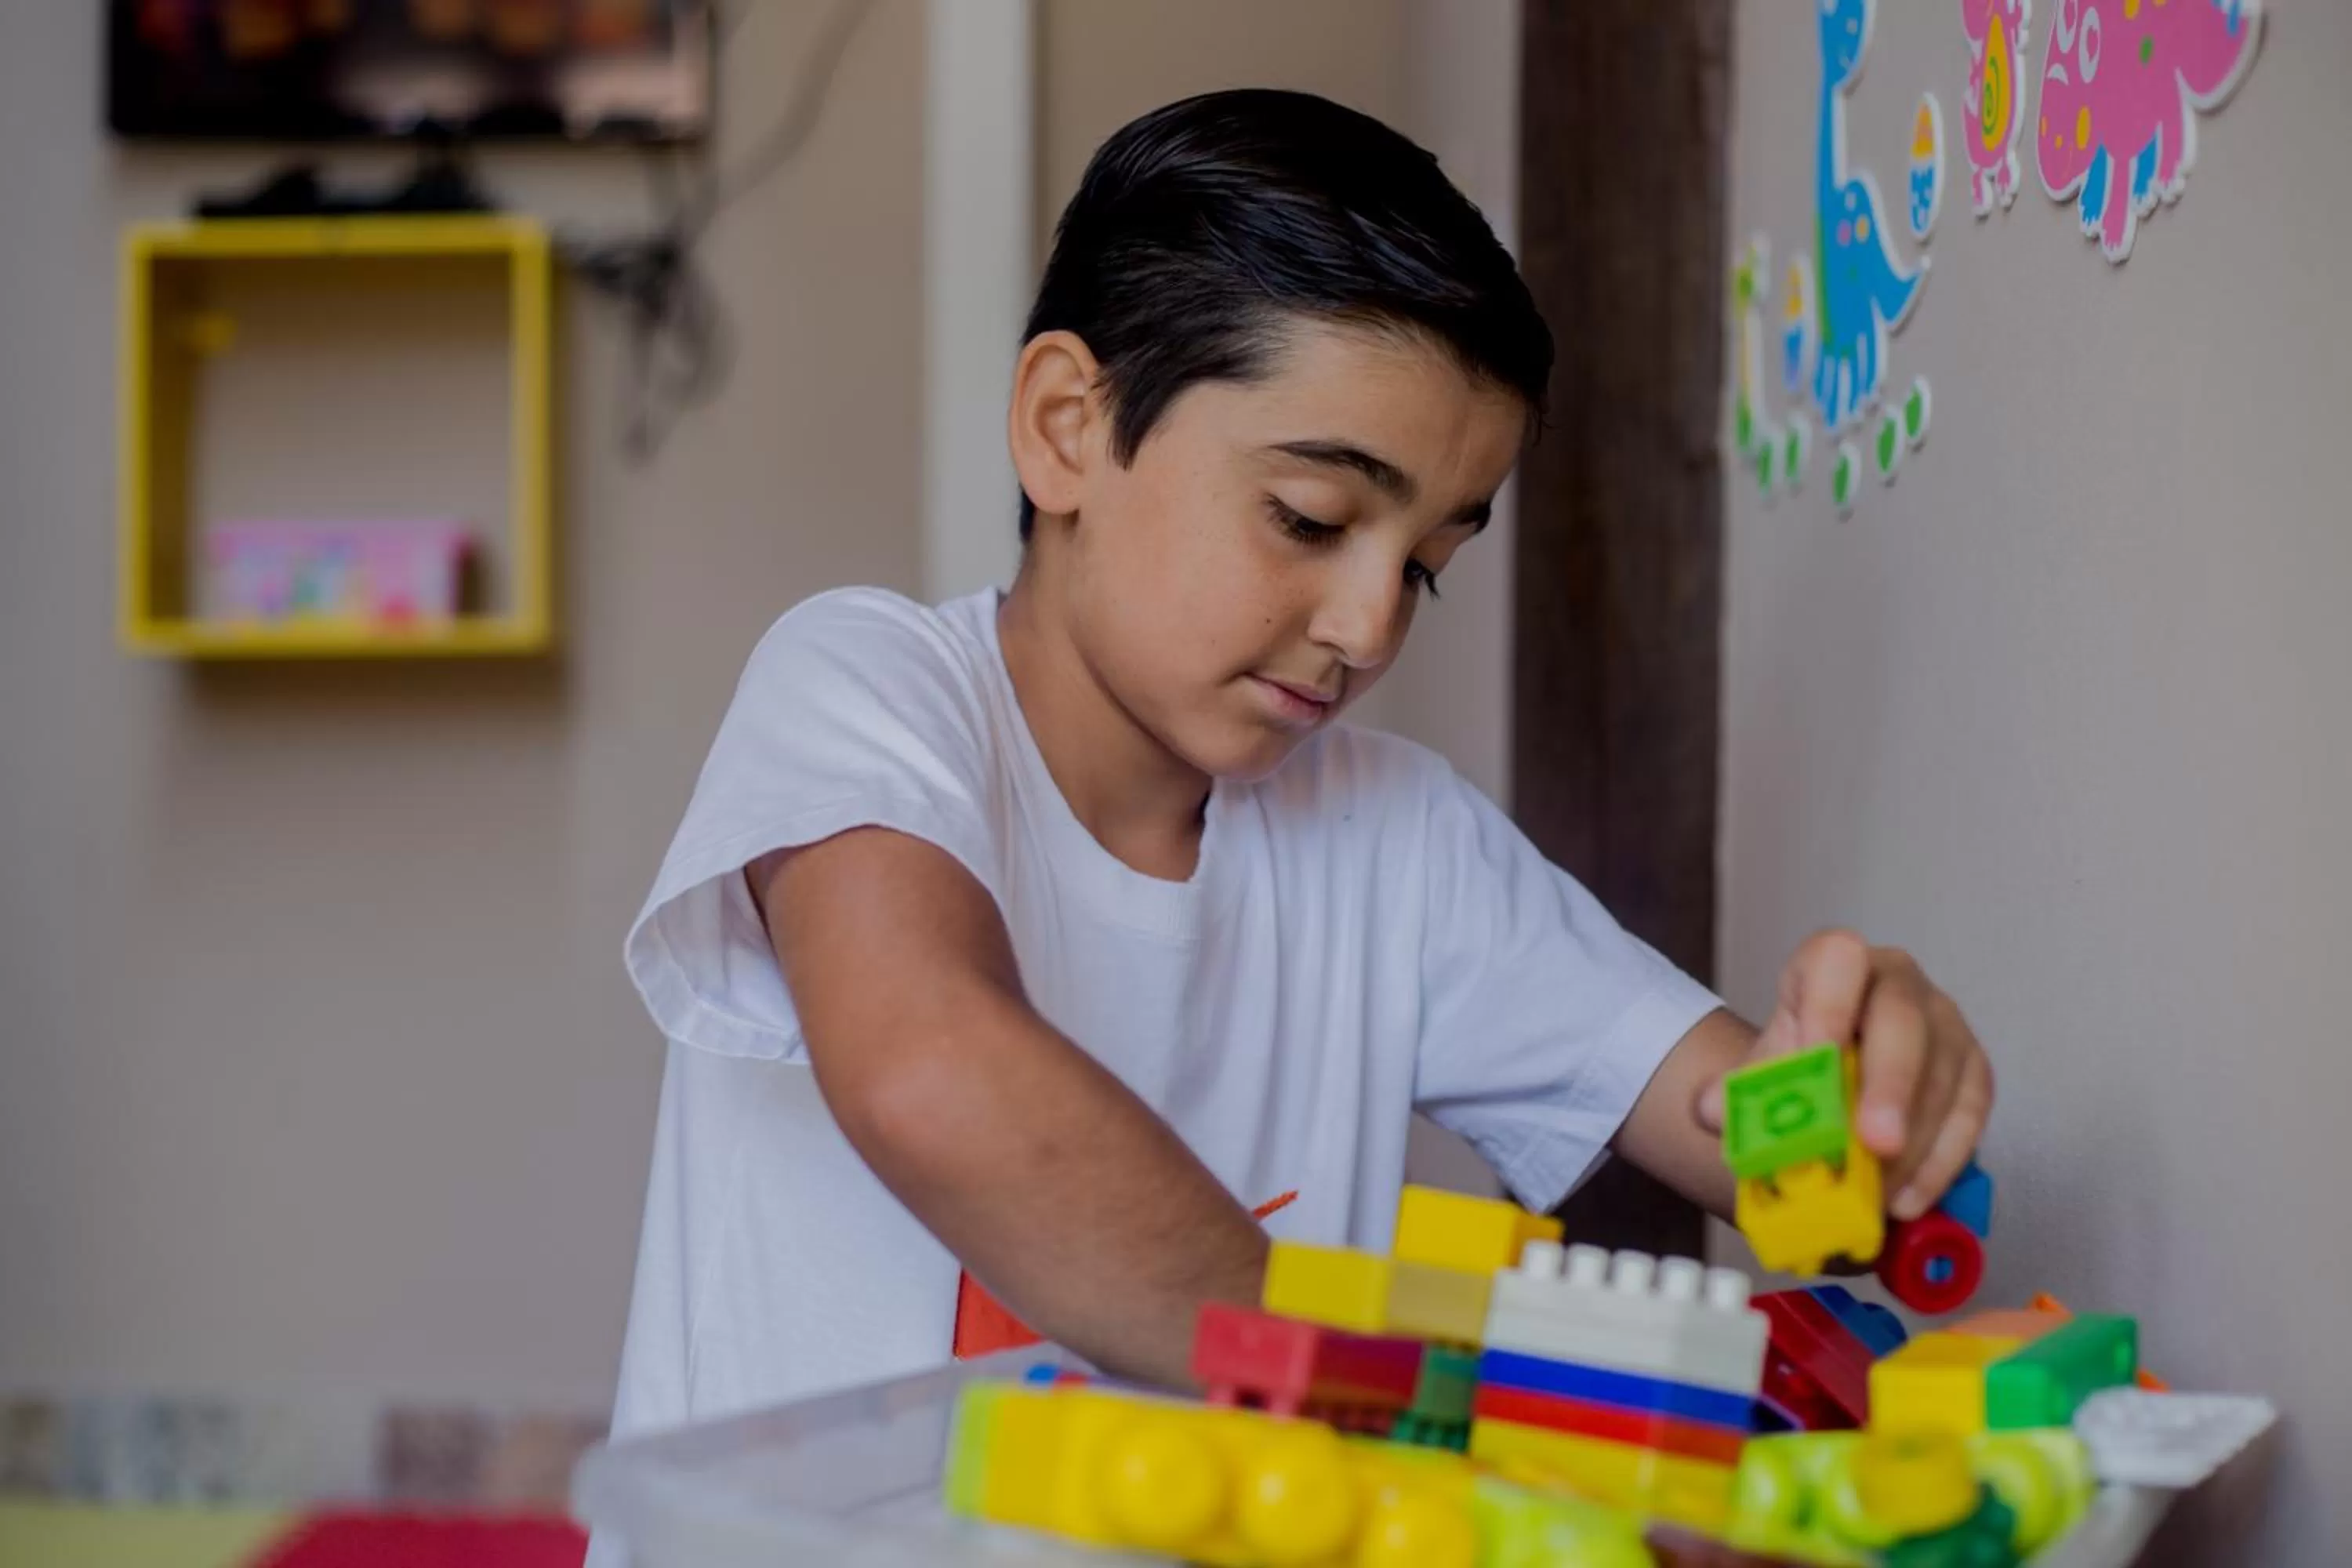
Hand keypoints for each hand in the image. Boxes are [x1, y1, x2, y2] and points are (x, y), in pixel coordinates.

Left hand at [1699, 929, 1993, 1221]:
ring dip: (1914, 1141)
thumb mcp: (1764, 1070)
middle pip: (1902, 1018)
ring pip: (1942, 1073)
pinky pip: (1969, 1113)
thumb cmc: (1800, 1062)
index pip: (1836, 959)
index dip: (1828, 1004)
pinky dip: (1940, 1162)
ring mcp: (1944, 1022)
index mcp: (1834, 964)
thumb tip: (1712, 1108)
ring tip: (1879, 1193)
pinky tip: (1908, 1198)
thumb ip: (1737, 1088)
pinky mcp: (1975, 1068)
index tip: (1815, 1056)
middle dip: (1889, 1083)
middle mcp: (1898, 981)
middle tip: (1875, 1143)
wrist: (1838, 1073)